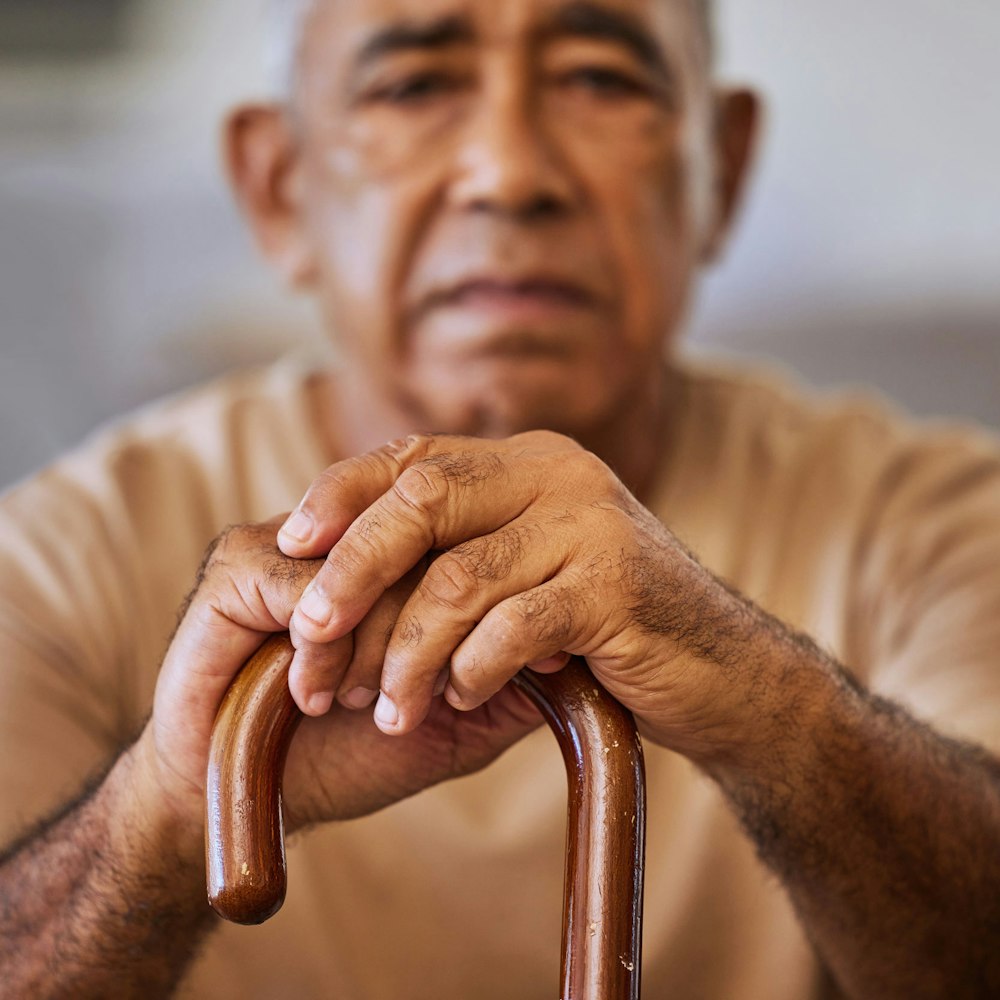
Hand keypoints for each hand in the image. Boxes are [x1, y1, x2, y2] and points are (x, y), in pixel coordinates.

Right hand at [142, 517, 540, 838]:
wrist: (240, 798)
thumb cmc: (351, 752)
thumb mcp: (452, 718)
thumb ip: (507, 678)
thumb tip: (576, 652)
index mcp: (402, 552)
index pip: (474, 531)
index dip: (510, 589)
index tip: (546, 656)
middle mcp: (350, 529)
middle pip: (429, 534)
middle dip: (442, 622)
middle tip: (452, 692)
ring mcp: (292, 535)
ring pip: (373, 560)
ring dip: (382, 643)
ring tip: (374, 703)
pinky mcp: (234, 562)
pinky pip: (307, 585)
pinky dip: (329, 646)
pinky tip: (323, 696)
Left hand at [278, 432, 765, 762]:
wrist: (725, 673)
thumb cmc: (609, 630)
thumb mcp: (533, 570)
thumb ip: (465, 550)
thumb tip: (347, 569)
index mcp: (528, 461)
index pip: (413, 454)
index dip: (341, 491)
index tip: (289, 538)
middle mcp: (558, 474)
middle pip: (423, 499)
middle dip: (354, 570)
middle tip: (310, 635)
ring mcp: (592, 524)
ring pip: (460, 578)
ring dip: (406, 651)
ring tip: (385, 707)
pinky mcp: (617, 586)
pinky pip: (514, 627)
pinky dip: (471, 669)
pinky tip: (456, 700)